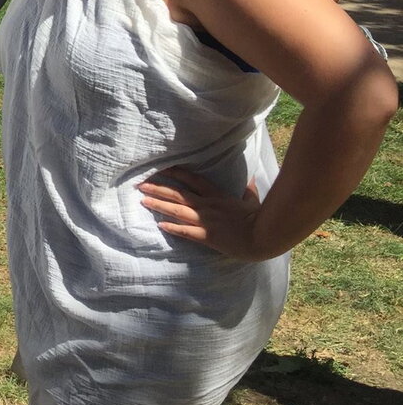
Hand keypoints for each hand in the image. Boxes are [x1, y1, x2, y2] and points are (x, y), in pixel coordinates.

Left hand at [138, 165, 264, 259]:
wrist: (264, 236)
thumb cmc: (260, 218)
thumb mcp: (252, 200)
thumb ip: (248, 190)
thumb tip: (252, 178)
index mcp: (217, 196)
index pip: (193, 180)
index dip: (177, 173)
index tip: (162, 168)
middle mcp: (208, 205)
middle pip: (178, 194)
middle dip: (158, 188)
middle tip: (140, 184)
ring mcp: (206, 220)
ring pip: (177, 210)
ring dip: (158, 205)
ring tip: (142, 200)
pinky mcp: (208, 236)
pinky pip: (186, 231)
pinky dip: (173, 228)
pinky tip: (160, 225)